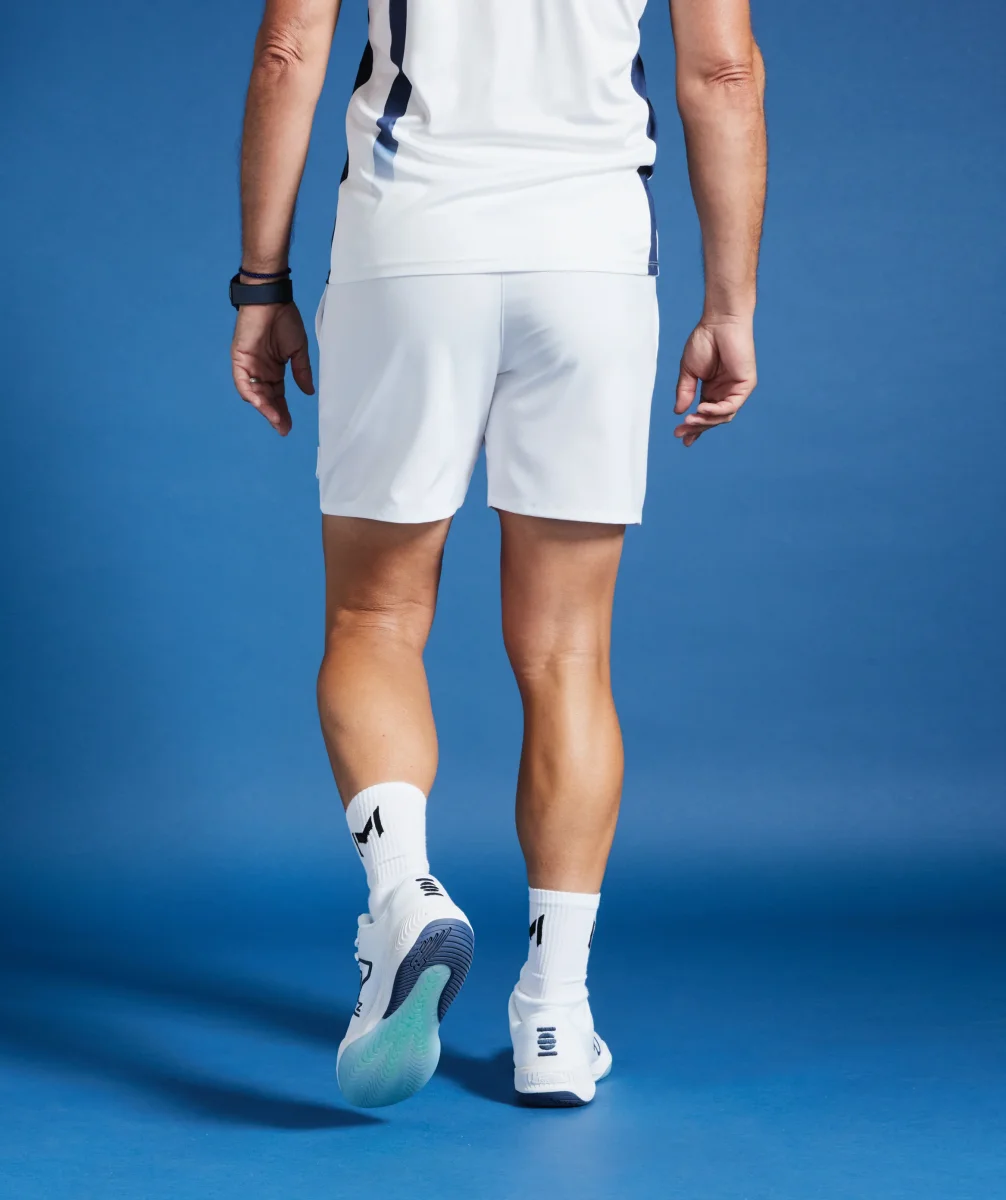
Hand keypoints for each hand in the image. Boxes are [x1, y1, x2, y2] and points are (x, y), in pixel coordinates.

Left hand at [231, 301, 314, 435]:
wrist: (271, 300)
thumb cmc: (285, 320)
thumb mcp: (298, 351)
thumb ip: (302, 372)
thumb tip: (309, 392)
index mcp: (274, 370)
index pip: (277, 396)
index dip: (282, 412)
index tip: (288, 426)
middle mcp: (260, 371)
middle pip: (266, 399)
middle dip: (274, 415)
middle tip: (283, 429)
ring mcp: (249, 366)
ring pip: (254, 394)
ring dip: (264, 408)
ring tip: (276, 420)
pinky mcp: (239, 359)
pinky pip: (243, 382)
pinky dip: (251, 394)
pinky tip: (261, 404)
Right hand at [674, 318, 756, 446]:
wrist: (720, 322)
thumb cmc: (705, 340)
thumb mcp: (689, 371)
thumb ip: (684, 392)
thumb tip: (678, 412)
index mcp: (712, 390)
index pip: (704, 415)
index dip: (693, 428)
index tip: (681, 437)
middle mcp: (725, 392)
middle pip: (713, 419)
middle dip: (696, 427)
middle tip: (681, 432)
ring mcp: (736, 390)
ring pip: (723, 417)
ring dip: (705, 421)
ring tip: (690, 420)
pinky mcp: (746, 385)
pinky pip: (731, 406)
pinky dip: (716, 410)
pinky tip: (702, 409)